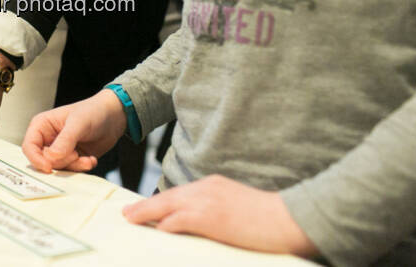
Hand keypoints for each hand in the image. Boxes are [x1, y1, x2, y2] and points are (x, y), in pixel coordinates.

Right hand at [22, 89, 125, 172]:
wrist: (114, 117)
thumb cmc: (93, 111)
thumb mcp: (78, 123)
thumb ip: (65, 141)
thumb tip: (52, 157)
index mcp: (42, 126)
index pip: (29, 146)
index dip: (36, 159)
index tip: (48, 167)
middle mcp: (48, 139)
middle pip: (43, 160)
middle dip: (61, 161)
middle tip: (75, 154)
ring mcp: (60, 150)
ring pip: (58, 168)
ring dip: (74, 165)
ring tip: (86, 157)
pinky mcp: (72, 159)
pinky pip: (71, 171)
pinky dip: (81, 167)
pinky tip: (90, 159)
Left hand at [122, 175, 316, 256]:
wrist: (286, 218)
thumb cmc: (268, 218)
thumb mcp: (236, 206)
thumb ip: (216, 210)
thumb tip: (202, 223)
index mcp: (213, 184)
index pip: (180, 193)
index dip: (161, 202)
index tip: (147, 208)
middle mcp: (206, 188)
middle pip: (168, 197)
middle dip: (146, 206)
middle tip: (128, 213)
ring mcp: (206, 201)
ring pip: (167, 205)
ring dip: (147, 214)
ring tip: (132, 220)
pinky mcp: (209, 217)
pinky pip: (179, 219)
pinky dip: (166, 225)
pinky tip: (157, 229)